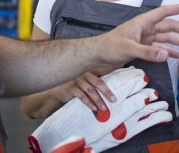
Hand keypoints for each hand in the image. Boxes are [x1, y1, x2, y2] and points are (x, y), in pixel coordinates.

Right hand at [28, 67, 155, 151]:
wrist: (57, 84)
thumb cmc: (75, 80)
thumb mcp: (87, 75)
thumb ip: (99, 74)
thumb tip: (117, 73)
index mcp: (90, 69)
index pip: (103, 72)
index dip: (112, 78)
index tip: (122, 85)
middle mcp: (84, 73)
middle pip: (98, 82)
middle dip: (106, 92)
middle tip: (114, 99)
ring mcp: (76, 80)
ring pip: (90, 90)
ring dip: (97, 100)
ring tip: (104, 108)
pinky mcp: (70, 88)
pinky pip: (81, 96)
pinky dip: (88, 103)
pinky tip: (93, 108)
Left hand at [97, 4, 178, 64]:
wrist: (97, 55)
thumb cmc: (108, 46)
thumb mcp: (128, 48)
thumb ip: (147, 52)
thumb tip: (165, 55)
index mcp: (142, 22)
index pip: (164, 12)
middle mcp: (145, 29)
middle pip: (170, 27)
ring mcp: (145, 39)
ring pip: (167, 39)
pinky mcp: (143, 49)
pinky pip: (160, 49)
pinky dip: (170, 52)